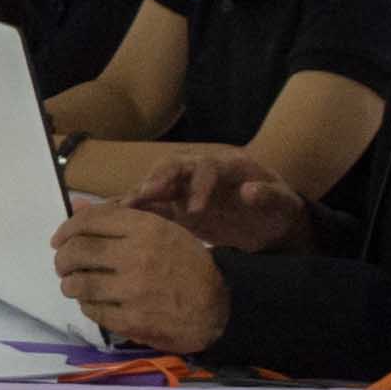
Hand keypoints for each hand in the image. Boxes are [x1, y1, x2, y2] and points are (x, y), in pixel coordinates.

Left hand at [50, 206, 227, 354]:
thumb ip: (120, 218)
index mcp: (145, 228)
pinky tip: (92, 302)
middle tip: (63, 264)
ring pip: (79, 284)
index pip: (89, 221)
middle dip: (62, 258)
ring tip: (73, 284)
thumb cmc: (188, 264)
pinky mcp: (130, 320)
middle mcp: (136, 256)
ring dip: (69, 284)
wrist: (218, 307)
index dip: (67, 229)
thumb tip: (77, 205)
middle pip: (78, 252)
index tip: (59, 239)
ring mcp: (132, 291)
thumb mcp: (162, 230)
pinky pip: (92, 310)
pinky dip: (86, 305)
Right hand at [119, 147, 307, 251]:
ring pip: (157, 185)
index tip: (196, 210)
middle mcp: (201, 172)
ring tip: (116, 211)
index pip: (207, 166)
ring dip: (137, 196)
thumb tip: (250, 191)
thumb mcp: (283, 204)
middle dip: (156, 181)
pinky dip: (132, 212)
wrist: (272, 223)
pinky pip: (151, 207)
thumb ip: (268, 196)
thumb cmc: (279, 209)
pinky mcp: (177, 209)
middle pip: (173, 168)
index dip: (199, 184)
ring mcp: (186, 189)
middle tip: (140, 199)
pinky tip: (107, 219)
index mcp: (227, 166)